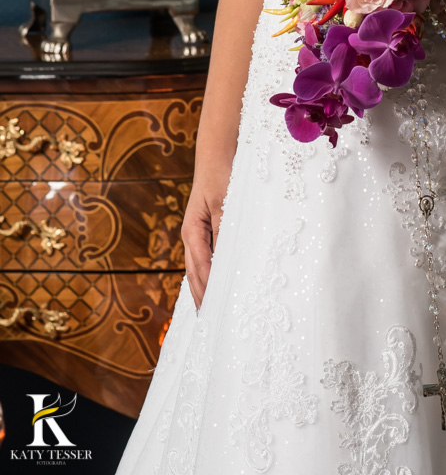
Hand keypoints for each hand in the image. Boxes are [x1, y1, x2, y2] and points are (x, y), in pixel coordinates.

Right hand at [181, 164, 231, 310]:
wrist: (218, 152)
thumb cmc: (221, 174)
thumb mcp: (223, 202)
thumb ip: (222, 229)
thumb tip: (224, 259)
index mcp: (192, 231)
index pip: (200, 268)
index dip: (206, 290)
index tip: (214, 311)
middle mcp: (192, 235)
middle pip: (194, 272)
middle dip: (202, 296)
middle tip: (211, 322)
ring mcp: (198, 232)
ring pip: (199, 266)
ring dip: (204, 287)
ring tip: (212, 310)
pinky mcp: (208, 227)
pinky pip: (208, 255)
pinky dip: (211, 272)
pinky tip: (219, 282)